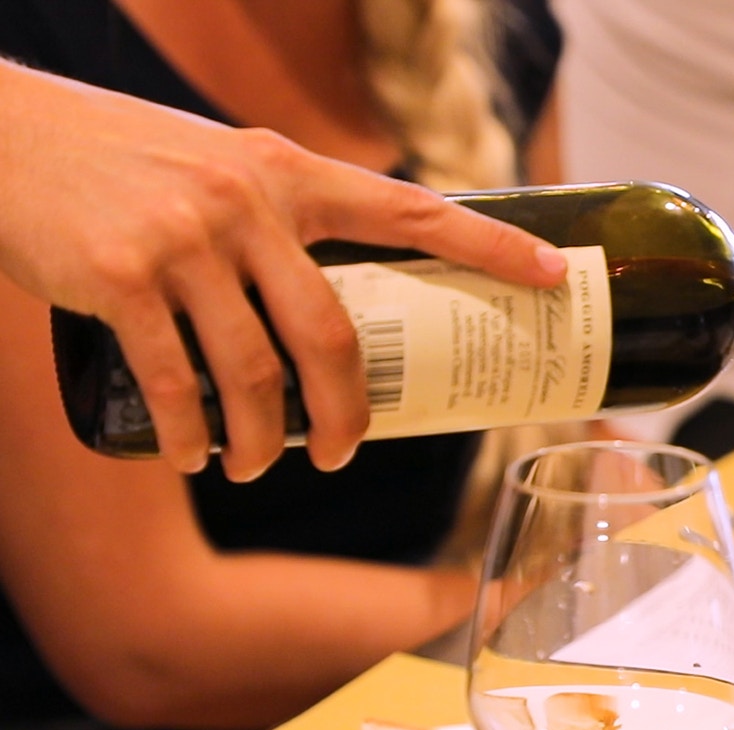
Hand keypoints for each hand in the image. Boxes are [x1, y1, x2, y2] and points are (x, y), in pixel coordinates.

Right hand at [0, 61, 568, 480]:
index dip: (489, 247)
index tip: (555, 277)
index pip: (410, 210)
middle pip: (330, 333)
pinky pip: (175, 380)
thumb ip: (282, 217)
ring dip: (262, 439)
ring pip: (254, 370)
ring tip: (256, 466)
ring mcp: (185, 239)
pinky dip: (191, 434)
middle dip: (345, 412)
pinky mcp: (120, 276)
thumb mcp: (222, 165)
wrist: (6, 136)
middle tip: (343, 454)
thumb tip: (344, 293)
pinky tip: (192, 457)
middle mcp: (248, 201)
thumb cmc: (126, 162)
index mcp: (289, 172)